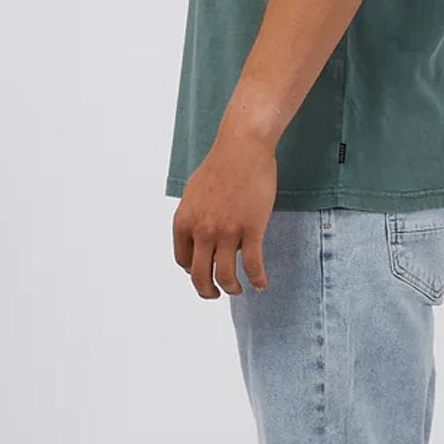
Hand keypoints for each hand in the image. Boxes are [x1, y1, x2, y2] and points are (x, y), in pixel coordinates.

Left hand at [172, 129, 274, 297]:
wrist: (242, 148)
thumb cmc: (221, 166)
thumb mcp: (194, 193)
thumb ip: (193, 217)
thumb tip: (195, 235)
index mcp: (184, 221)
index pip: (182, 260)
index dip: (192, 272)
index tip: (203, 273)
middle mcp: (202, 230)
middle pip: (199, 275)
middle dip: (206, 291)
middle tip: (214, 294)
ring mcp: (226, 232)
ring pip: (225, 276)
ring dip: (231, 289)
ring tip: (238, 290)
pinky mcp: (251, 230)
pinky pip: (253, 265)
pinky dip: (257, 280)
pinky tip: (261, 284)